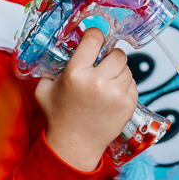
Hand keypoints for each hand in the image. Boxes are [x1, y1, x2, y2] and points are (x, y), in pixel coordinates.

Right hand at [36, 29, 137, 171]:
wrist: (75, 144)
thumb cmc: (60, 117)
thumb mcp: (45, 88)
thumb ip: (52, 67)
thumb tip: (62, 48)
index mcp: (77, 74)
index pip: (94, 38)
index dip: (95, 35)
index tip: (95, 38)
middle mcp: (98, 82)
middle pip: (117, 53)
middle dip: (110, 56)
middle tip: (102, 64)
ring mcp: (116, 94)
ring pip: (127, 68)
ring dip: (118, 71)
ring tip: (106, 82)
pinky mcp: (128, 105)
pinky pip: (133, 83)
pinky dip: (125, 85)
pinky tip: (112, 93)